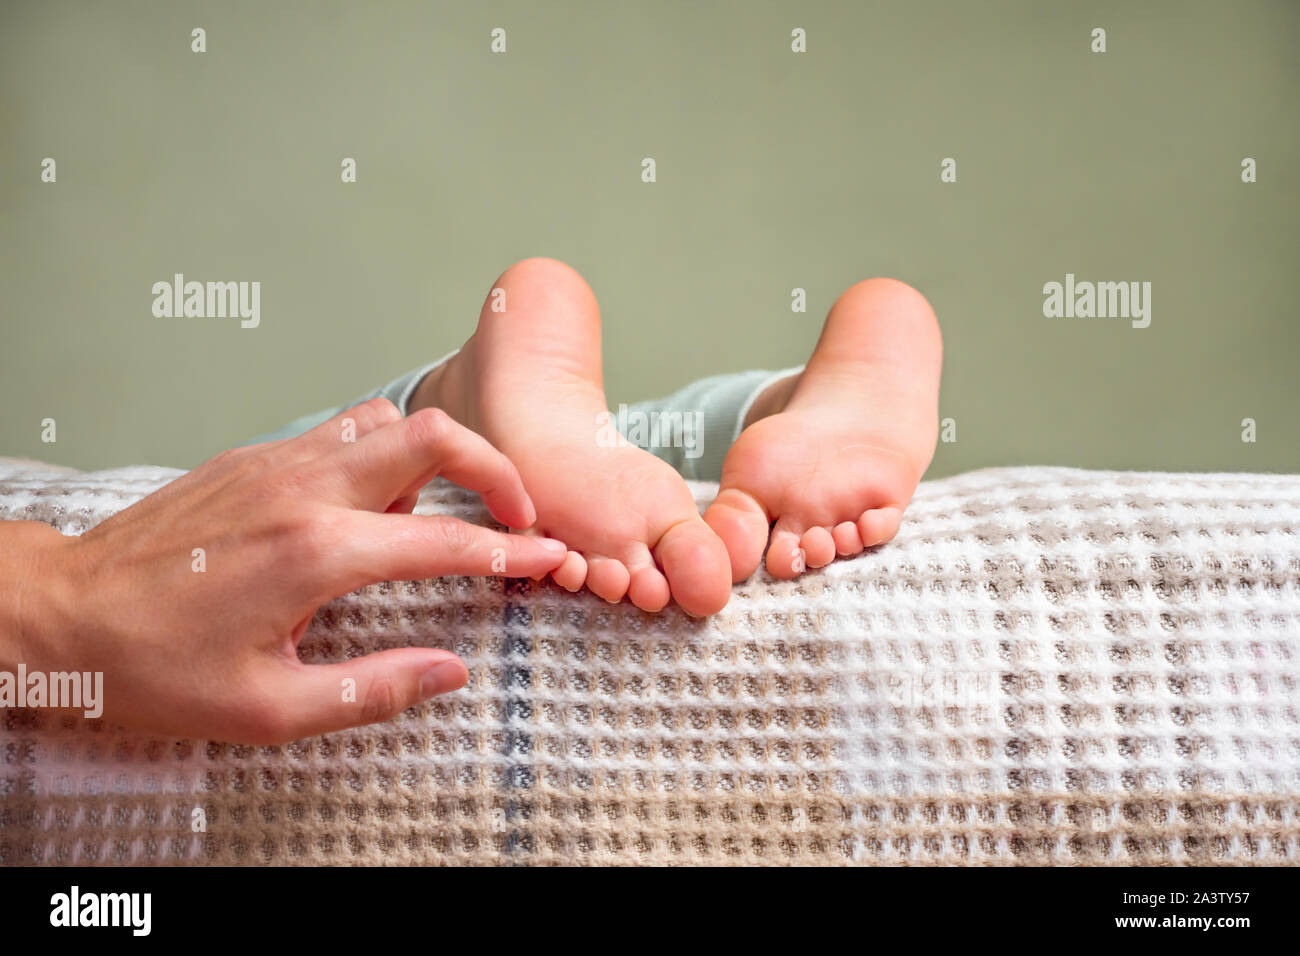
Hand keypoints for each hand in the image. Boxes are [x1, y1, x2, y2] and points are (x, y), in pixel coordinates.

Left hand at [0, 398, 567, 742]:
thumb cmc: (153, 668)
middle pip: (431, 434)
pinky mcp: (253, 457)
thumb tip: (449, 672)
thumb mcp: (267, 708)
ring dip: (433, 454)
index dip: (509, 549)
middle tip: (515, 510)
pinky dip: (380, 453)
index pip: (445, 539)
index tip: (546, 554)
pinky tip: (369, 505)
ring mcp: (276, 462)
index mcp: (316, 554)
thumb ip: (372, 690)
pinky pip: (340, 432)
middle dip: (494, 466)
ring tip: (438, 509)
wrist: (58, 616)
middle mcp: (304, 491)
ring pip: (386, 421)